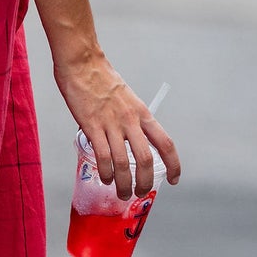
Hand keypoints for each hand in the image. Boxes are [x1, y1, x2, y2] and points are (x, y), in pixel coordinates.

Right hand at [55, 50, 180, 201]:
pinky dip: (106, 173)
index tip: (174, 179)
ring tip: (121, 193)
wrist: (82, 63)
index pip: (165, 143)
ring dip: (123, 185)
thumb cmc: (101, 78)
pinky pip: (103, 157)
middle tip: (140, 193)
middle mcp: (130, 120)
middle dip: (145, 183)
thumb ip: (130, 119)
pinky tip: (106, 178)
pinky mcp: (92, 126)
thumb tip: (127, 140)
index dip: (174, 165)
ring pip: (124, 164)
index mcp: (142, 113)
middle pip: (146, 160)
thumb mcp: (127, 98)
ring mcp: (111, 124)